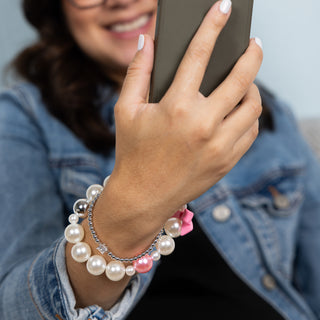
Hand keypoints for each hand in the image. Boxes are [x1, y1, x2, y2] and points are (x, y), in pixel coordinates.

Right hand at [98, 1, 262, 243]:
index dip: (212, 26)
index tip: (223, 7)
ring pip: (252, 106)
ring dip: (252, 87)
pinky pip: (250, 131)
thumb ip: (137, 72)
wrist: (143, 197)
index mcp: (175, 107)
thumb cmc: (132, 153)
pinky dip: (248, 116)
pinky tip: (238, 111)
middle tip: (253, 44)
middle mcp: (203, 124)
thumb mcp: (125, 110)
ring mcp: (219, 146)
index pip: (199, 54)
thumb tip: (150, 40)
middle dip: (251, 53)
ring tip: (244, 81)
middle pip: (241, 77)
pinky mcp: (227, 162)